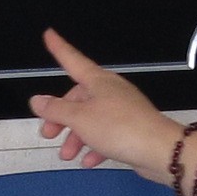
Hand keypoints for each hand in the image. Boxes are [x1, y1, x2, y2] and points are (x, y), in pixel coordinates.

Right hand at [29, 29, 183, 180]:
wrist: (160, 150)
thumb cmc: (119, 128)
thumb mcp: (80, 119)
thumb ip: (56, 109)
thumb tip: (37, 100)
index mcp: (98, 81)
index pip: (72, 60)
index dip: (59, 48)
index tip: (49, 34)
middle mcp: (110, 91)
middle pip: (79, 98)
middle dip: (61, 117)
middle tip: (48, 133)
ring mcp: (122, 110)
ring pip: (91, 119)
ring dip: (76, 137)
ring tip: (67, 155)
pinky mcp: (131, 129)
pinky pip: (107, 134)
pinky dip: (95, 146)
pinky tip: (88, 161)